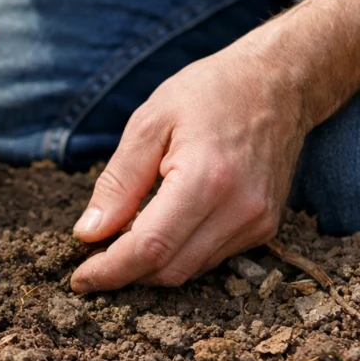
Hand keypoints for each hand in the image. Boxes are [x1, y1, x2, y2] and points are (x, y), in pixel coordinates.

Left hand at [69, 48, 308, 290]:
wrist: (280, 82)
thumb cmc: (210, 92)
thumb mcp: (150, 123)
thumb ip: (118, 182)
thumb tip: (89, 232)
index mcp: (207, 180)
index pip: (149, 248)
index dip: (110, 270)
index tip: (80, 278)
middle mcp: (238, 210)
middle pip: (169, 270)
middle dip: (125, 272)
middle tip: (92, 256)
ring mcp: (257, 223)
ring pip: (189, 271)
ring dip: (149, 266)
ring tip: (120, 240)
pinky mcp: (265, 228)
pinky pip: (210, 258)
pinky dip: (176, 254)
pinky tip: (156, 229)